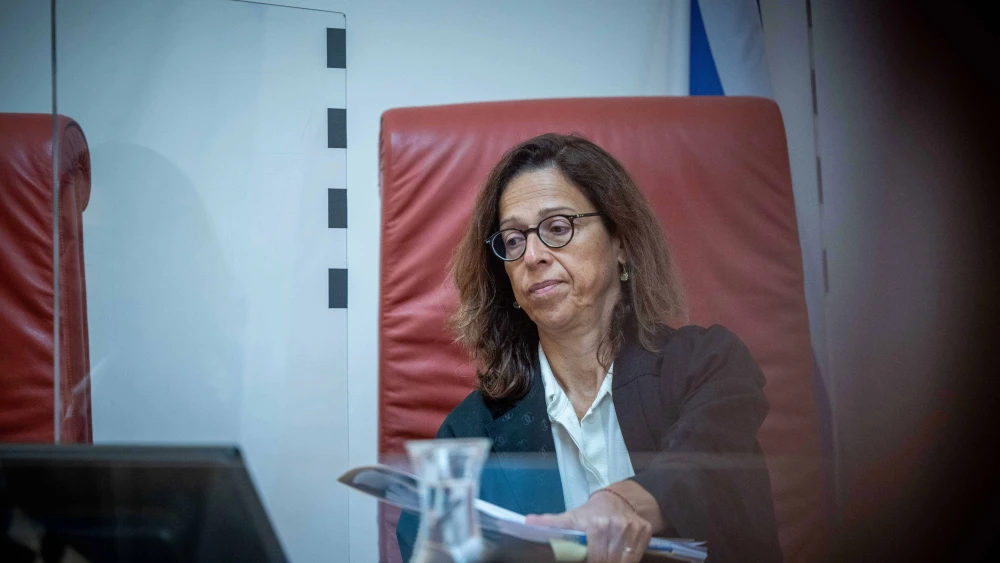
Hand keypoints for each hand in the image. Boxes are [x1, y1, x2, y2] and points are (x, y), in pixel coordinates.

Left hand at [525, 489, 652, 562]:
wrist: (618, 500)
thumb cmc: (590, 514)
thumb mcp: (570, 518)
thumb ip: (552, 523)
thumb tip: (527, 523)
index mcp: (595, 524)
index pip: (594, 557)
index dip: (590, 561)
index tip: (586, 560)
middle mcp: (616, 526)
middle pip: (607, 561)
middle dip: (599, 562)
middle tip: (592, 560)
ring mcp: (633, 529)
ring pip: (623, 562)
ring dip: (613, 562)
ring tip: (603, 558)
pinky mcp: (645, 532)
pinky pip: (636, 557)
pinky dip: (626, 561)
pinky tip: (616, 557)